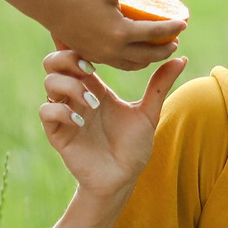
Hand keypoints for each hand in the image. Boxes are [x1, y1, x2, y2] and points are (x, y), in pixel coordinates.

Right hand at [38, 49, 186, 204]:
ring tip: (93, 103)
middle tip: (89, 70)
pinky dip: (61, 111)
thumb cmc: (133, 148)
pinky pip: (46, 112)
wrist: (122, 179)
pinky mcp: (57, 133)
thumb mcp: (148, 114)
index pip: (77, 56)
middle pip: (54, 63)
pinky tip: (82, 122)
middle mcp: (76, 97)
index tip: (99, 52)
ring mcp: (65, 114)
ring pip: (49, 83)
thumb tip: (181, 58)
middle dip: (67, 59)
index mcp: (94, 87)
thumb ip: (159, 86)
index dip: (80, 47)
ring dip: (70, 86)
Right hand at [45, 0, 185, 70]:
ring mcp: (102, 56)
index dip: (173, 28)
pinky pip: (119, 64)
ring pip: (134, 64)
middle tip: (176, 40)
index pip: (156, 32)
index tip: (184, 23)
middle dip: (165, 49)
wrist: (50, 5)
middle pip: (148, 54)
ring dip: (150, 58)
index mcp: (121, 32)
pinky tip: (135, 53)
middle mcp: (113, 49)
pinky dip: (133, 61)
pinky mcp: (92, 56)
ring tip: (159, 49)